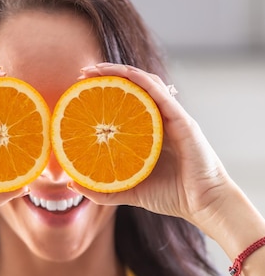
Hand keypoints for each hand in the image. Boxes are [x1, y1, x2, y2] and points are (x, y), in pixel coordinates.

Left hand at [70, 63, 232, 233]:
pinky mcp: (183, 121)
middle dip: (108, 75)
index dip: (104, 92)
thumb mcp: (129, 192)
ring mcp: (173, 118)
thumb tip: (71, 183)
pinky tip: (123, 74)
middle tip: (82, 74)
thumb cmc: (172, 197)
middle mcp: (161, 120)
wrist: (203, 205)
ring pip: (146, 83)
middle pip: (133, 88)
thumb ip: (102, 189)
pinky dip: (141, 81)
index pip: (125, 103)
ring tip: (95, 70)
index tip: (78, 90)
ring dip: (120, 72)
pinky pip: (160, 94)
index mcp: (149, 133)